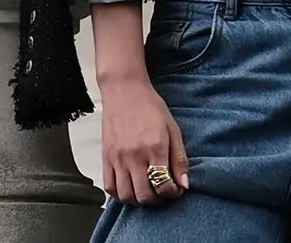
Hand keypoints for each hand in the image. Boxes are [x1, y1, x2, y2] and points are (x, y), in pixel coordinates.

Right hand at [99, 77, 188, 205]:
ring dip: (138, 199)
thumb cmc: (150, 107)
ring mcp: (117, 158)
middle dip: (157, 200)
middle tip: (162, 191)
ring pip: (126, 196)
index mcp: (154, 148)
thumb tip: (184, 184)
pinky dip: (120, 194)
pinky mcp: (106, 158)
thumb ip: (179, 159)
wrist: (124, 91)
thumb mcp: (173, 129)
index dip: (173, 193)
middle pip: (144, 196)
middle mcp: (134, 156)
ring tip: (147, 190)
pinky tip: (130, 186)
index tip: (176, 188)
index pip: (163, 185)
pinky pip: (109, 187)